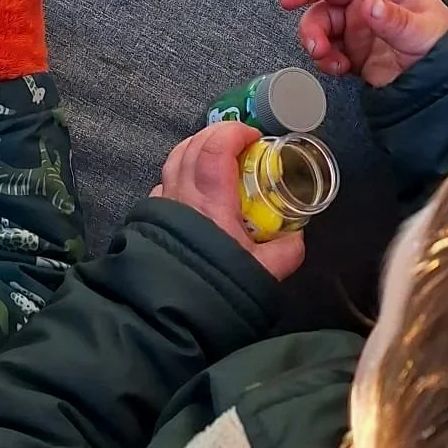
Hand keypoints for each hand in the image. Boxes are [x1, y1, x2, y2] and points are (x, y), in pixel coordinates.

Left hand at [150, 122, 303, 279]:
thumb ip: (286, 250)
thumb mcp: (265, 271)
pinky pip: (165, 181)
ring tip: (217, 155)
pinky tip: (193, 186)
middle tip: (239, 142)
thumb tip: (296, 236)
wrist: (173, 315)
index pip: (215, 148)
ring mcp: (163, 204)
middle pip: (193, 145)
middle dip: (217, 134)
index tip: (254, 138)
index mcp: (210, 200)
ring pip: (174, 158)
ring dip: (196, 148)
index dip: (235, 133)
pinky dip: (180, 172)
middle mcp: (182, 195)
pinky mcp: (151, 217)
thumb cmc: (219, 286)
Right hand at [281, 0, 447, 87]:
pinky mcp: (350, 50)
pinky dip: (324, 57)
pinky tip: (337, 67)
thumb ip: (394, 19)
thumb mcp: (422, 32)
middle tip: (288, 1)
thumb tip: (369, 4)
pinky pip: (325, 47)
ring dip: (312, 33)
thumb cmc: (440, 46)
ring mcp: (356, 24)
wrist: (439, 85)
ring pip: (320, 17)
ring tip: (320, 52)